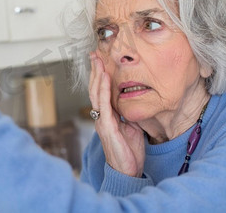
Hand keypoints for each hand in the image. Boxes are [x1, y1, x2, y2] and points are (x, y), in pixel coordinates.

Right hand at [89, 52, 144, 176]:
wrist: (127, 172)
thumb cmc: (129, 152)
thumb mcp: (131, 128)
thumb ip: (127, 114)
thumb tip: (132, 102)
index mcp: (106, 116)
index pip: (100, 91)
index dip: (99, 75)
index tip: (99, 59)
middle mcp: (101, 116)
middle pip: (95, 88)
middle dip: (95, 70)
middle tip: (94, 53)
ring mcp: (102, 121)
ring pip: (96, 93)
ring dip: (97, 75)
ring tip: (97, 59)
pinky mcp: (107, 127)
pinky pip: (104, 104)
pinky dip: (104, 89)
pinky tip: (105, 77)